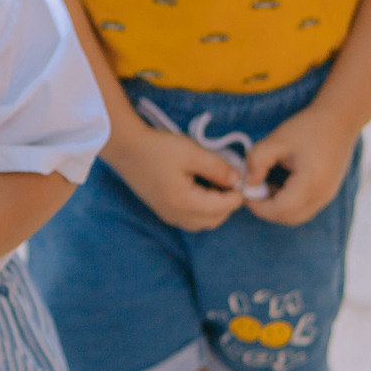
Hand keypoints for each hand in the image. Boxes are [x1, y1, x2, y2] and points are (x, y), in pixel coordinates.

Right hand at [105, 122, 248, 232]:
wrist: (126, 148)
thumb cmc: (158, 148)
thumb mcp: (192, 153)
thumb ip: (218, 167)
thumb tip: (237, 179)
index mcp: (184, 202)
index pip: (222, 208)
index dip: (237, 195)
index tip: (243, 180)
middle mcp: (176, 215)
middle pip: (214, 220)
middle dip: (227, 204)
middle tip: (231, 181)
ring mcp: (168, 215)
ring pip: (202, 222)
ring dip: (215, 209)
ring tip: (217, 185)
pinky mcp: (163, 210)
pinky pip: (190, 219)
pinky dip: (202, 209)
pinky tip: (201, 189)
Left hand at [241, 104, 356, 225]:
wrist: (340, 119)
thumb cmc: (309, 127)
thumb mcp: (277, 140)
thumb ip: (257, 161)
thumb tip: (248, 182)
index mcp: (311, 183)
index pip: (281, 209)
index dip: (259, 206)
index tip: (245, 193)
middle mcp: (322, 195)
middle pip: (289, 218)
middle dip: (266, 210)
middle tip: (252, 192)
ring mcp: (327, 196)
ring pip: (297, 216)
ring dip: (278, 207)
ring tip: (266, 186)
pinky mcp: (327, 193)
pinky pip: (305, 208)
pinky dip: (289, 203)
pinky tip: (280, 184)